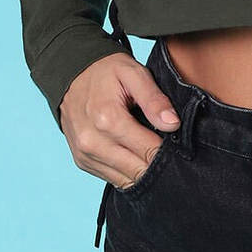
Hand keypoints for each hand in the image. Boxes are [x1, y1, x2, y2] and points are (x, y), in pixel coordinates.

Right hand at [59, 53, 181, 189]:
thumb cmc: (107, 71)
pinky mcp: (82, 161)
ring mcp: (85, 154)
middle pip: (138, 170)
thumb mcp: (134, 73)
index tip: (178, 142)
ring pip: (126, 180)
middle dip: (158, 163)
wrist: (72, 73)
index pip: (149, 150)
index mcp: (108, 119)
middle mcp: (92, 142)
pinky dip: (128, 172)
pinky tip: (137, 157)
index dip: (168, 149)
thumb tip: (173, 124)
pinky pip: (112, 179)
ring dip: (143, 171)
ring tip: (153, 151)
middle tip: (170, 149)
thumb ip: (154, 99)